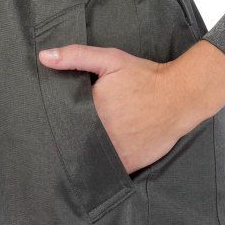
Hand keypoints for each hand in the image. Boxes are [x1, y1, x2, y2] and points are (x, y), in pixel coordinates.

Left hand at [38, 40, 224, 173]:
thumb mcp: (111, 59)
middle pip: (77, 141)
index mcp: (91, 112)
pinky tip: (112, 148)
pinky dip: (108, 162)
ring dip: (90, 150)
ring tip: (96, 138)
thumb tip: (44, 57)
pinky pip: (110, 168)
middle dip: (76, 135)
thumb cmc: (146, 78)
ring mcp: (116, 154)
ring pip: (92, 157)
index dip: (63, 120)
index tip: (66, 116)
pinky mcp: (130, 164)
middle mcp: (101, 137)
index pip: (64, 123)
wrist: (180, 96)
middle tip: (86, 125)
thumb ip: (77, 56)